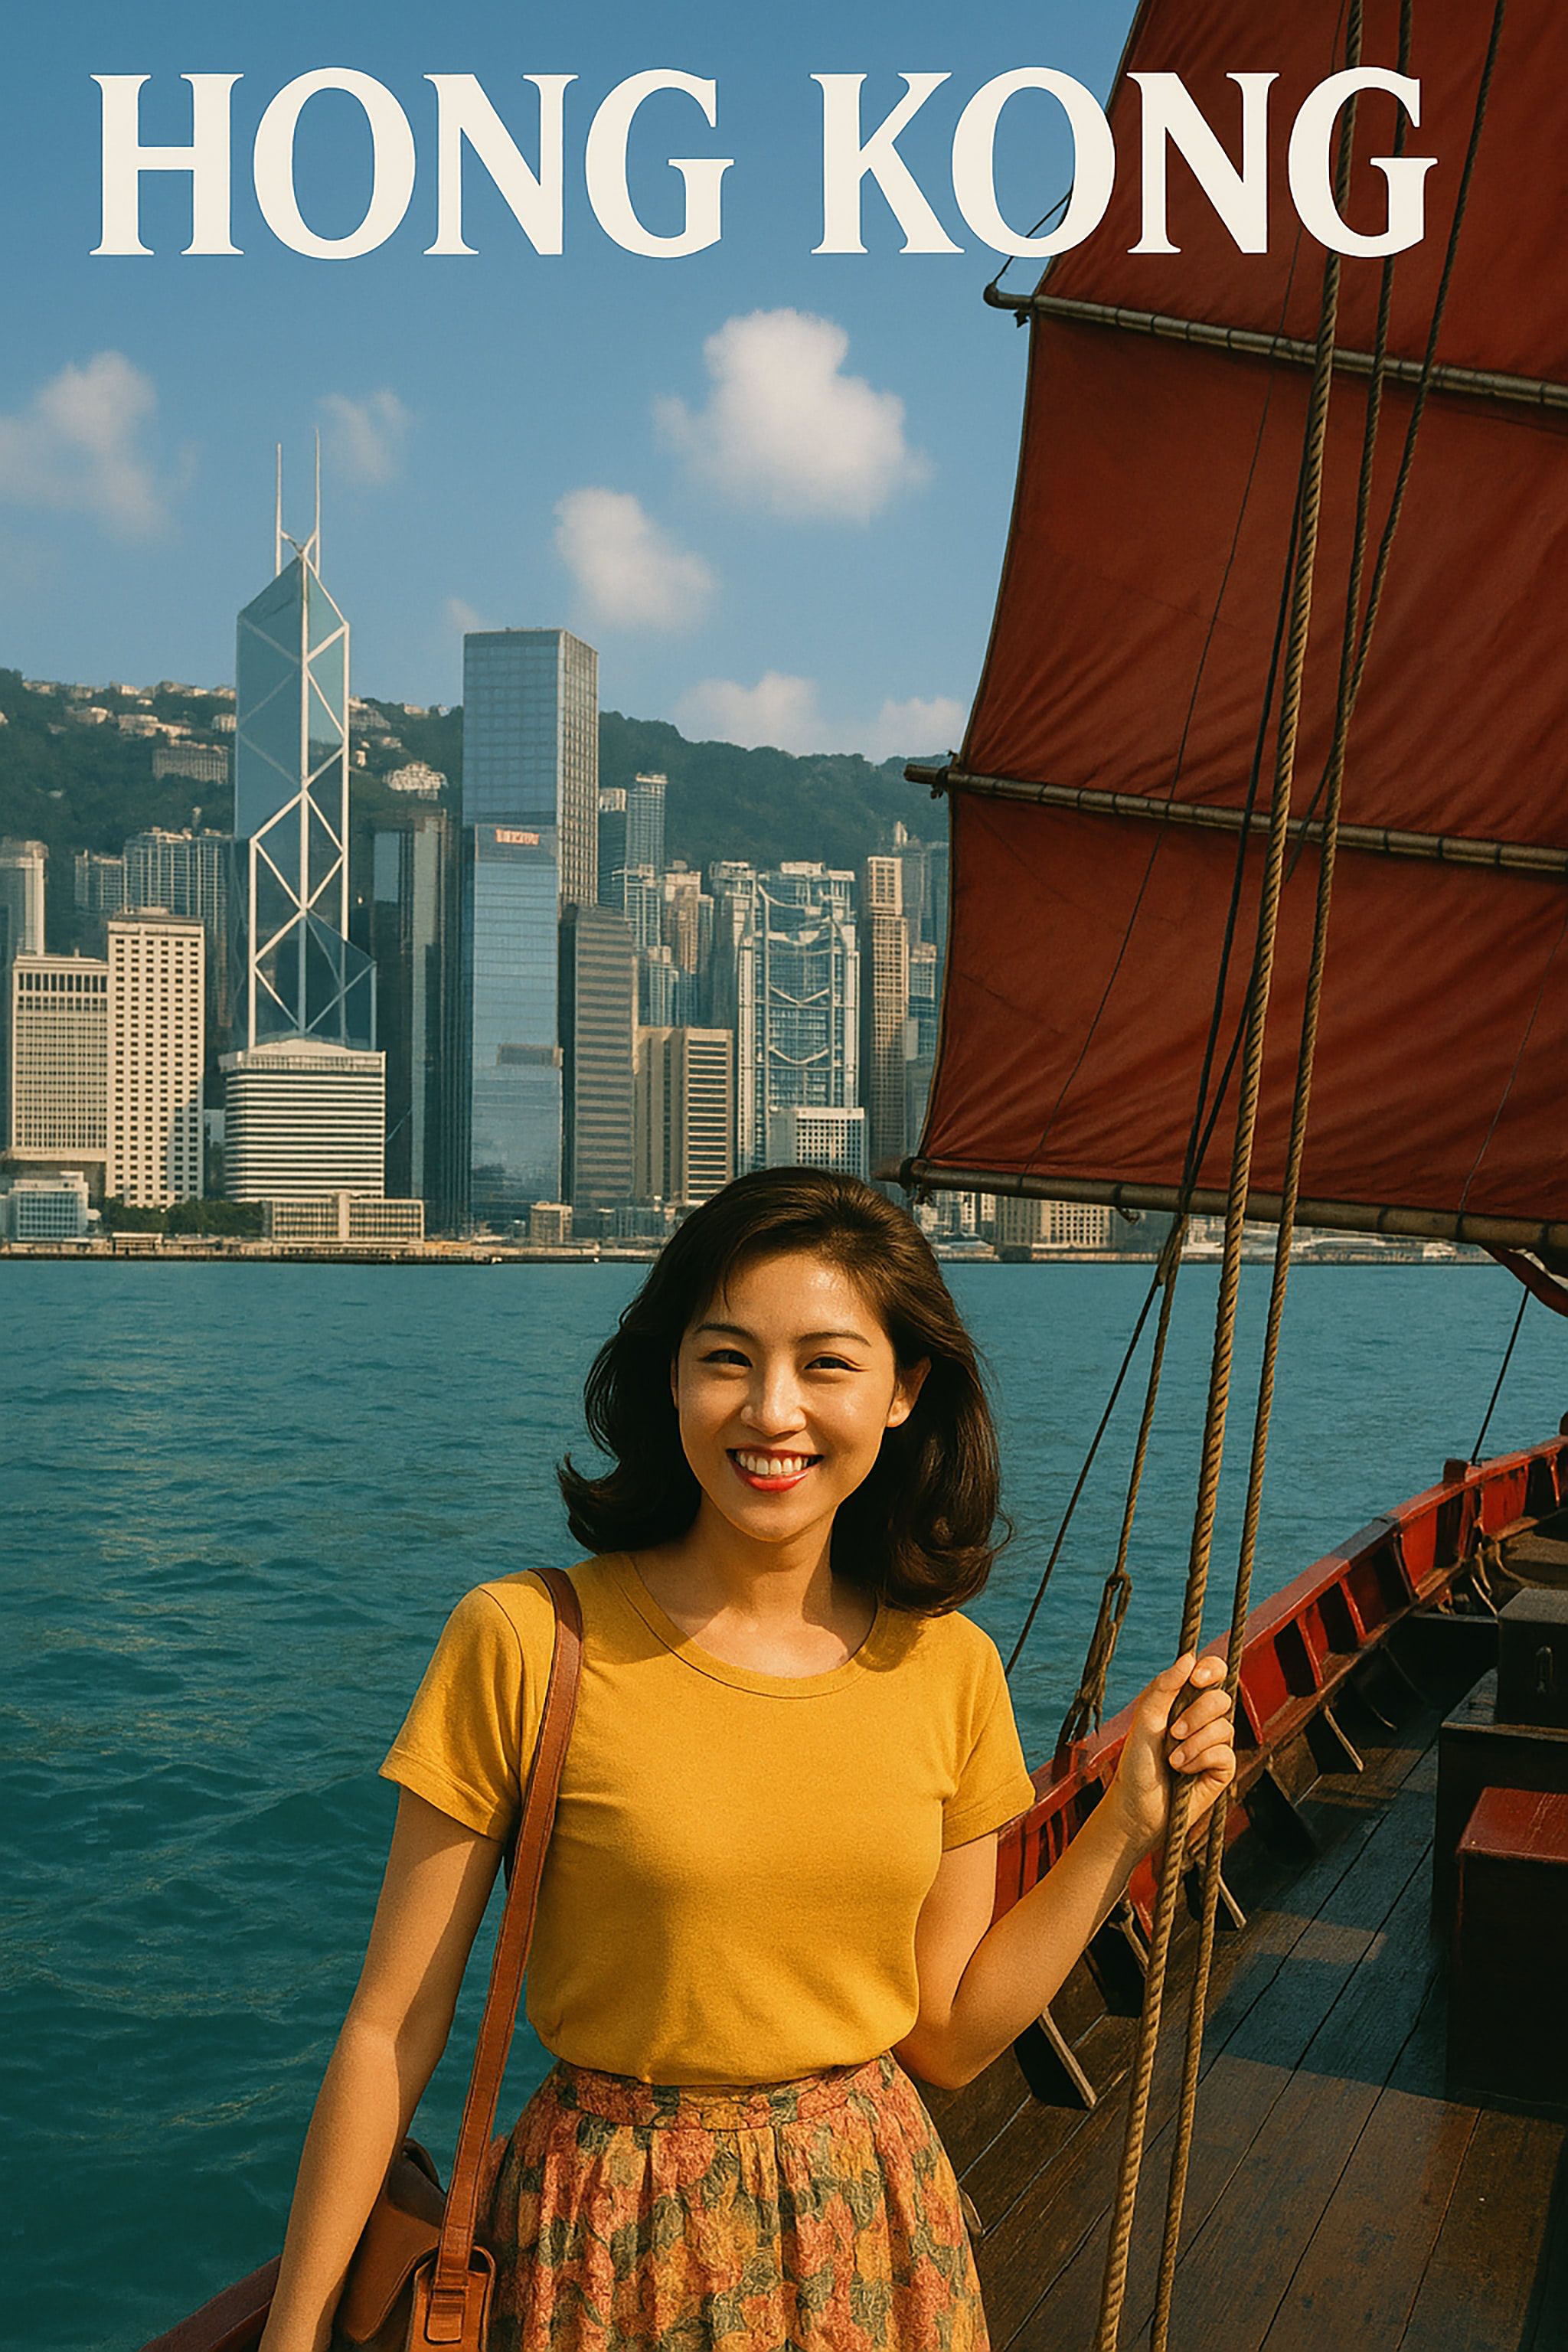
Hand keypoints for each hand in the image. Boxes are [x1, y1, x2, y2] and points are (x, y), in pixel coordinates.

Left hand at [1104, 1653, 1236, 1857]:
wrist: (1137, 1806)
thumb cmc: (1137, 1762)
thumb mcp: (1145, 1719)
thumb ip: (1165, 1687)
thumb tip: (1189, 1657)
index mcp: (1184, 1700)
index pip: (1212, 1672)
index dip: (1212, 1669)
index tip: (1197, 1679)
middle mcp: (1203, 1719)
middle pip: (1221, 1698)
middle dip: (1197, 1713)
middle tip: (1174, 1731)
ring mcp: (1215, 1743)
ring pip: (1225, 1726)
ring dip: (1195, 1742)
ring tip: (1173, 1760)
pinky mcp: (1223, 1768)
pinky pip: (1225, 1752)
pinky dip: (1200, 1759)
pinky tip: (1184, 1772)